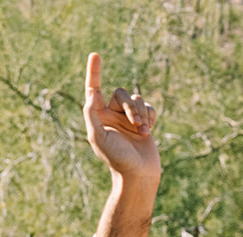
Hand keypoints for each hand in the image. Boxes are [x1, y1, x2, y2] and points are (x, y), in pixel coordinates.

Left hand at [83, 53, 158, 186]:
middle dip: (130, 106)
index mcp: (98, 115)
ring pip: (137, 99)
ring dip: (141, 112)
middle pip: (121, 93)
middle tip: (134, 123)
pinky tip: (148, 131)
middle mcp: (113, 113)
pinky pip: (149, 107)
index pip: (94, 88)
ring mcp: (129, 117)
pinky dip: (150, 116)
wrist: (139, 174)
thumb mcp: (98, 137)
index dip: (95, 72)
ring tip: (142, 130)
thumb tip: (92, 91)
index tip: (96, 55)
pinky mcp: (145, 122)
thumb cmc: (117, 158)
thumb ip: (92, 113)